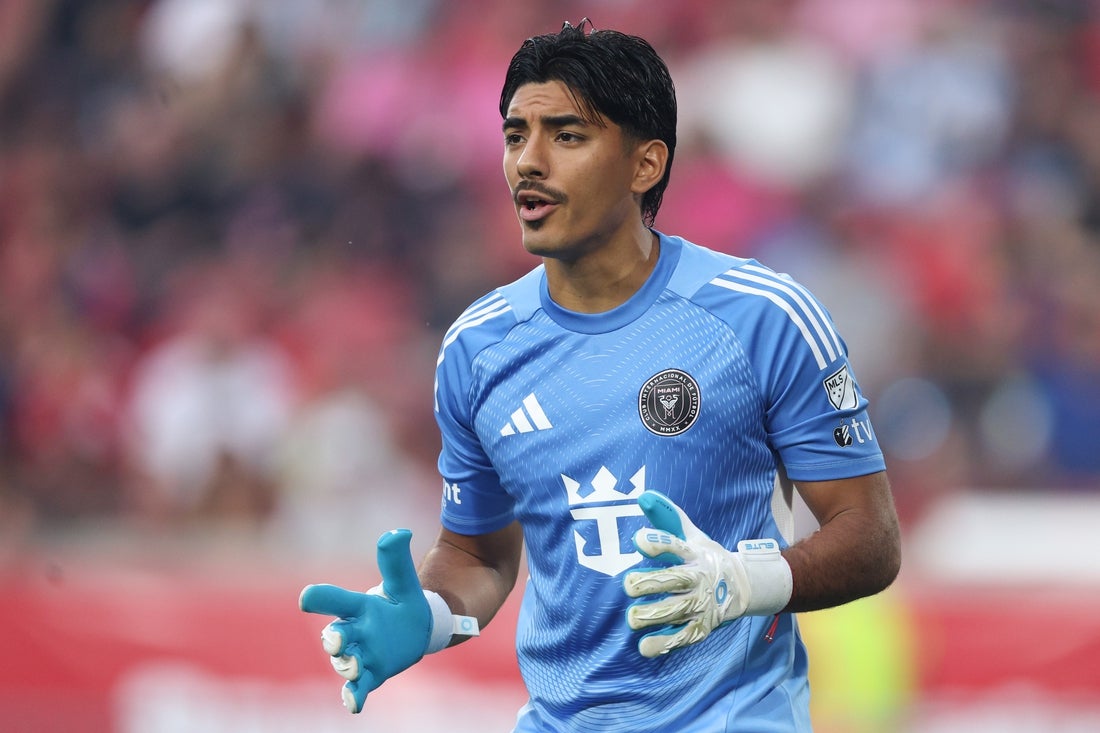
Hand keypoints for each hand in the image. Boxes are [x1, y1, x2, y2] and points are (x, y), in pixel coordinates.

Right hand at [299, 529, 432, 712]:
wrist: (416, 628)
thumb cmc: (402, 601)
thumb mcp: (403, 581)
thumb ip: (396, 559)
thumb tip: (400, 532)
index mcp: (358, 606)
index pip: (335, 600)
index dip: (321, 598)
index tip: (307, 597)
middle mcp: (354, 631)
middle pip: (335, 635)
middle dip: (333, 638)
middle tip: (336, 639)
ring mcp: (361, 654)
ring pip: (344, 662)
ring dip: (345, 664)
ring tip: (353, 667)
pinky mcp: (372, 673)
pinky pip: (358, 686)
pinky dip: (353, 695)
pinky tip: (353, 704)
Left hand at [623, 491, 791, 657]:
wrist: (744, 586)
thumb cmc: (707, 557)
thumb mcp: (692, 535)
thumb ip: (667, 517)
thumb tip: (643, 496)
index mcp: (695, 553)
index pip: (676, 544)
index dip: (657, 543)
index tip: (638, 541)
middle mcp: (699, 578)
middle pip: (674, 580)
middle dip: (649, 583)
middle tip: (629, 585)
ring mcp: (702, 604)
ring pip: (675, 610)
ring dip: (652, 615)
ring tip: (632, 617)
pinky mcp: (702, 627)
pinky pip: (682, 637)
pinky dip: (664, 643)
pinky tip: (644, 646)